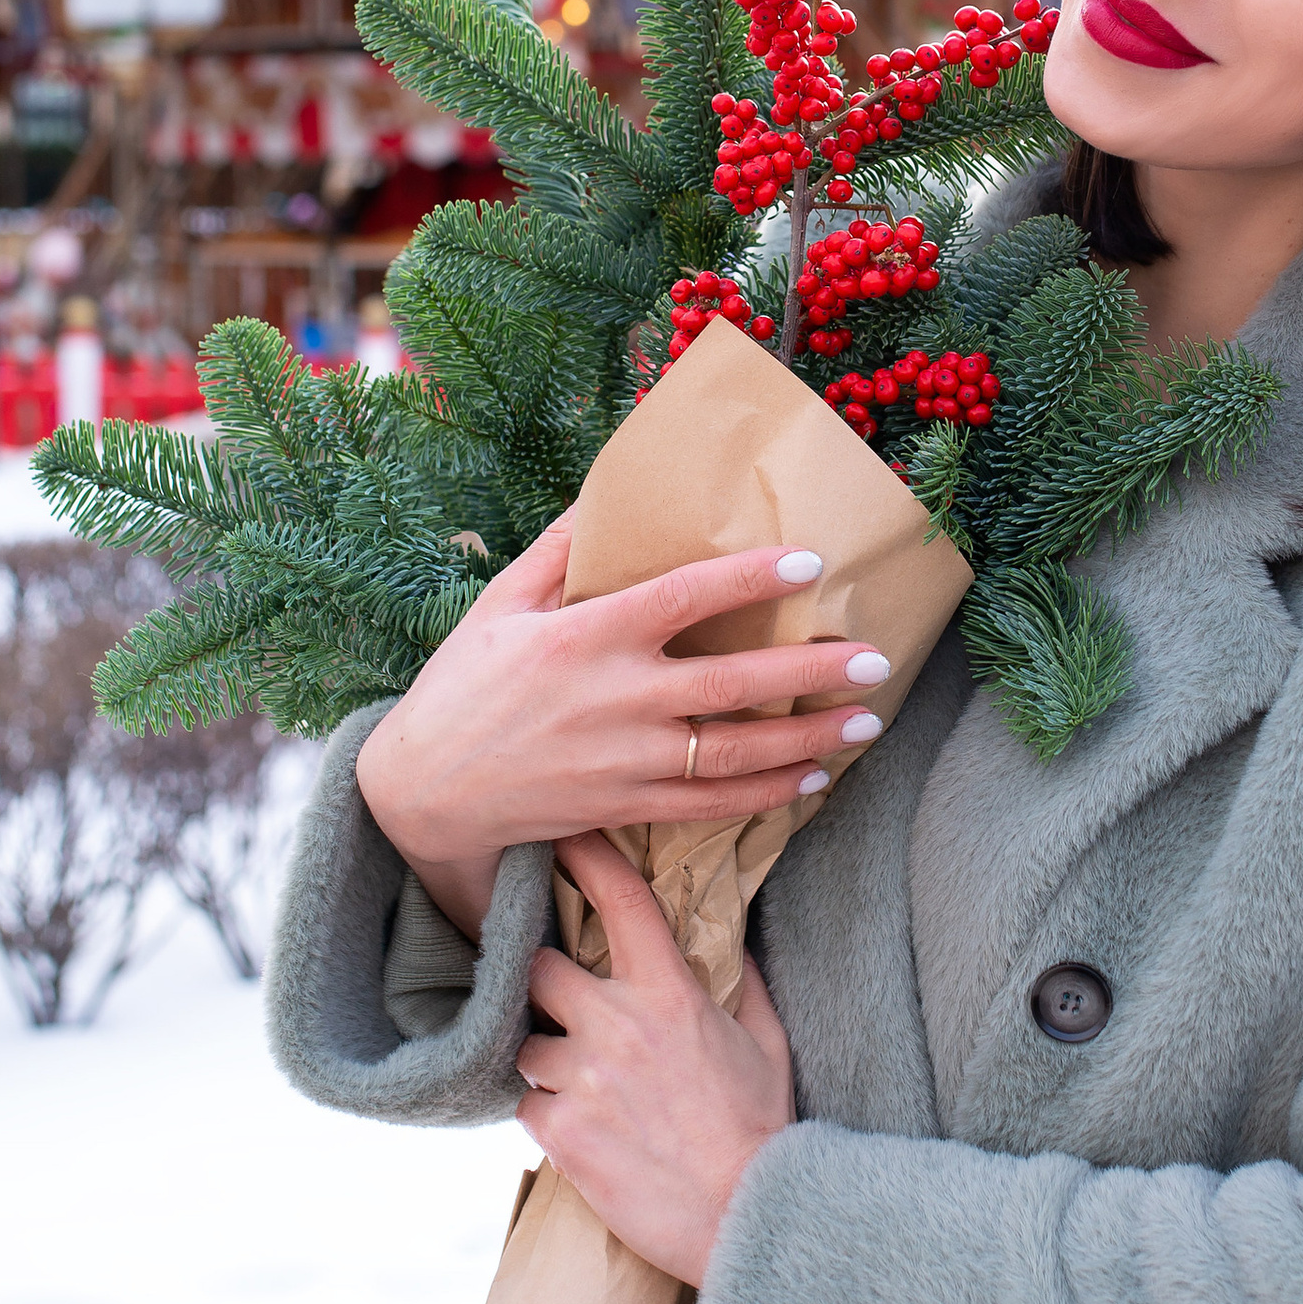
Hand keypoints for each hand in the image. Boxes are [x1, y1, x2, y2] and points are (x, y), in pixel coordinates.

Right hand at [355, 517, 891, 935]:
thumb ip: (557, 551)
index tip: (809, 562)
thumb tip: (603, 496)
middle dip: (811, 672)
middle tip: (876, 659)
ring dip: (807, 740)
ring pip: (735, 753)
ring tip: (865, 722)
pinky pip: (711, 805)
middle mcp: (614, 699)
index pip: (683, 597)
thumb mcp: (500, 605)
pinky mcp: (625, 807)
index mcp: (585, 636)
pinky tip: (811, 779)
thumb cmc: (464, 685)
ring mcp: (624, 760)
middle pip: (732, 684)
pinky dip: (766, 795)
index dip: (749, 578)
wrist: (425, 790)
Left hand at [518, 833, 795, 1286]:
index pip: (621, 901)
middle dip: (544, 979)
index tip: (562, 836)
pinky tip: (583, 1130)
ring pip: (527, 1043)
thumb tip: (727, 938)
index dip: (587, 858)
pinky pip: (527, 1104)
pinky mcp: (559, 1133)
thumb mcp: (765, 1042)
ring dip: (546, 1058)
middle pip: (539, 966)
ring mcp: (582, 1078)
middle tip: (563, 1000)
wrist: (745, 1218)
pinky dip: (547, 1113)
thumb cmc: (762, 1129)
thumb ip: (741, 982)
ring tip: (585, 1086)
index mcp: (670, 994)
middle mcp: (618, 1026)